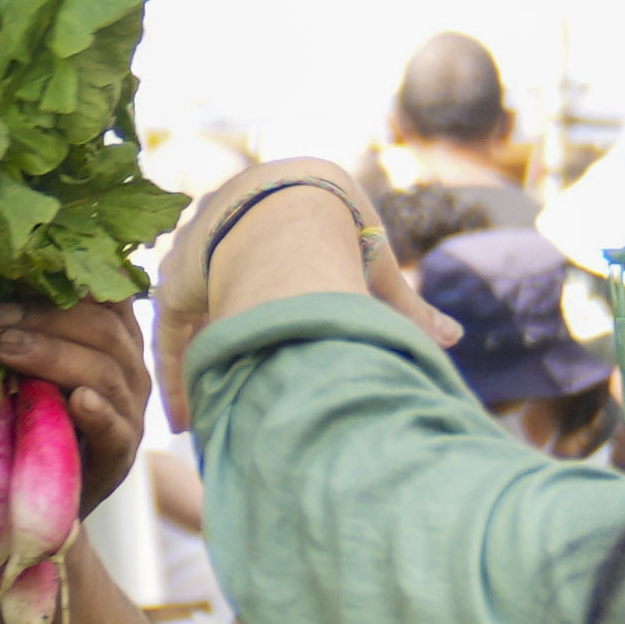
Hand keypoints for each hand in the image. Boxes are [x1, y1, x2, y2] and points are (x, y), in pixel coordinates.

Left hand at [0, 296, 152, 508]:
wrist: (47, 493)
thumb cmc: (37, 416)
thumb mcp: (33, 365)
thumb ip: (28, 328)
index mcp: (115, 339)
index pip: (107, 296)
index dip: (66, 282)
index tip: (16, 273)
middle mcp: (130, 370)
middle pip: (103, 329)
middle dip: (46, 318)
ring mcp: (130, 412)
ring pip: (106, 370)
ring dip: (54, 355)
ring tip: (8, 349)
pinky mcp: (120, 454)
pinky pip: (115, 428)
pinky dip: (97, 412)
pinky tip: (77, 400)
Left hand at [157, 160, 448, 429]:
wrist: (296, 203)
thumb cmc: (343, 227)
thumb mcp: (375, 270)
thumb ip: (404, 308)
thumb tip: (453, 340)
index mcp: (273, 222)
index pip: (265, 267)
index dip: (269, 304)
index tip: (271, 338)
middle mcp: (227, 234)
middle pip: (223, 291)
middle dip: (227, 333)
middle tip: (232, 379)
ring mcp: (194, 257)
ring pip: (194, 319)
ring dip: (200, 364)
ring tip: (203, 418)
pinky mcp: (176, 284)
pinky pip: (171, 336)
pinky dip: (178, 377)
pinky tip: (181, 420)